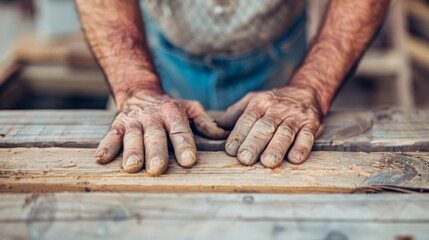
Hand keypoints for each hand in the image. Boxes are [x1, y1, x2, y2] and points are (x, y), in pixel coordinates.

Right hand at [95, 91, 226, 175]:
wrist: (139, 91)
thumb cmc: (169, 107)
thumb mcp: (189, 108)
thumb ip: (204, 122)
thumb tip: (222, 135)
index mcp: (172, 113)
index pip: (180, 130)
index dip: (184, 145)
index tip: (188, 161)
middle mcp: (152, 117)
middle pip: (155, 137)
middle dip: (156, 152)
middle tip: (158, 169)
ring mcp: (133, 122)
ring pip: (132, 138)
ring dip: (131, 152)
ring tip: (132, 167)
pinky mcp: (117, 125)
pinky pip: (110, 136)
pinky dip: (105, 147)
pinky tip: (101, 159)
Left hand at [217, 85, 324, 167]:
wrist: (306, 91)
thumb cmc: (273, 102)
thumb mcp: (252, 101)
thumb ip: (234, 114)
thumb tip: (214, 128)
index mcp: (259, 103)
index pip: (247, 119)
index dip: (239, 134)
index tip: (231, 150)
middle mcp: (277, 109)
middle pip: (264, 127)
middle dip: (254, 143)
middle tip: (245, 159)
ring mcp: (295, 117)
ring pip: (285, 133)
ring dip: (276, 148)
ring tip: (268, 162)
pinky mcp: (311, 124)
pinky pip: (307, 136)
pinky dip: (302, 148)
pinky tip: (295, 159)